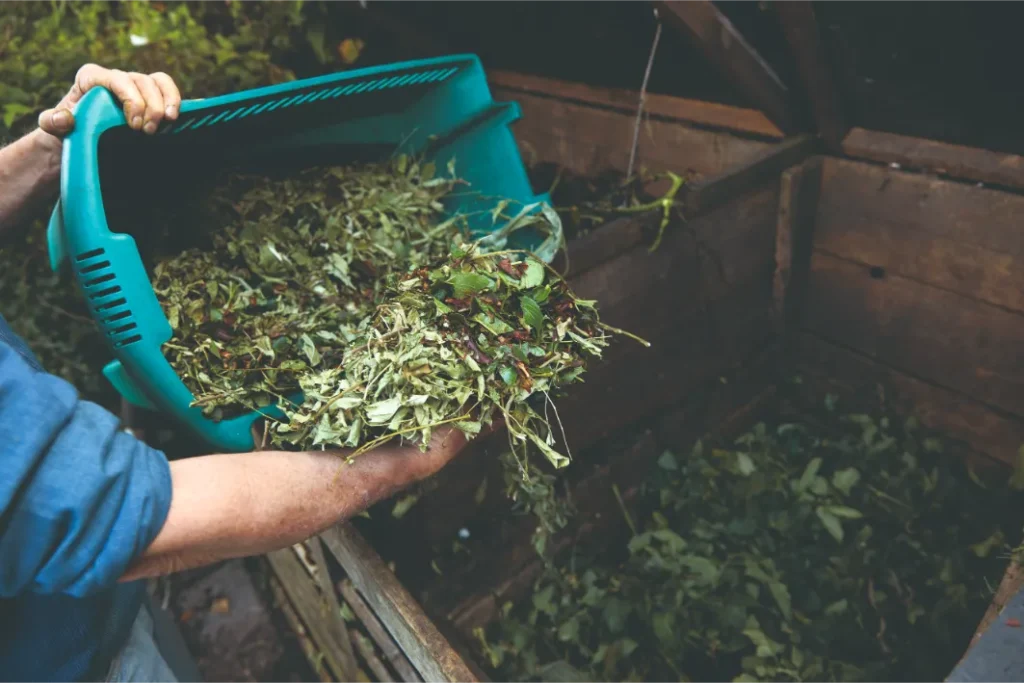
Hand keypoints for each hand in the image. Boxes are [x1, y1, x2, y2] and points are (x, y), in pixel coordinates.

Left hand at [37, 64, 180, 137]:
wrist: (81, 139)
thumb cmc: (67, 130)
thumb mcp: (52, 127)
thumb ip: (52, 121)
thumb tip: (64, 118)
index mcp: (92, 78)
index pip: (116, 78)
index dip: (130, 98)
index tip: (133, 125)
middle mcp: (117, 79)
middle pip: (141, 81)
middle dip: (150, 106)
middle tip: (148, 132)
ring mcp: (136, 88)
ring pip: (158, 82)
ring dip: (168, 101)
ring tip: (168, 122)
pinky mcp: (151, 99)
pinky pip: (168, 91)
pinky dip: (176, 101)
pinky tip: (176, 119)